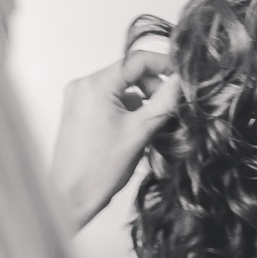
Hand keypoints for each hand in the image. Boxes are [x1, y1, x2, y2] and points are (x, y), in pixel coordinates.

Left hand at [51, 51, 179, 229]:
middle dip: (155, 87)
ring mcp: (79, 98)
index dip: (166, 64)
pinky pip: (112, 99)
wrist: (71, 197)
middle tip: (171, 107)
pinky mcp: (80, 110)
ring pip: (123, 87)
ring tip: (155, 123)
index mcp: (96, 85)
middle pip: (131, 72)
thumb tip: (184, 80)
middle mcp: (83, 86)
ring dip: (144, 99)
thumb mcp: (143, 129)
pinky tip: (139, 129)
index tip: (185, 76)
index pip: (138, 60)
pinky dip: (130, 109)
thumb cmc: (100, 168)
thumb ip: (167, 100)